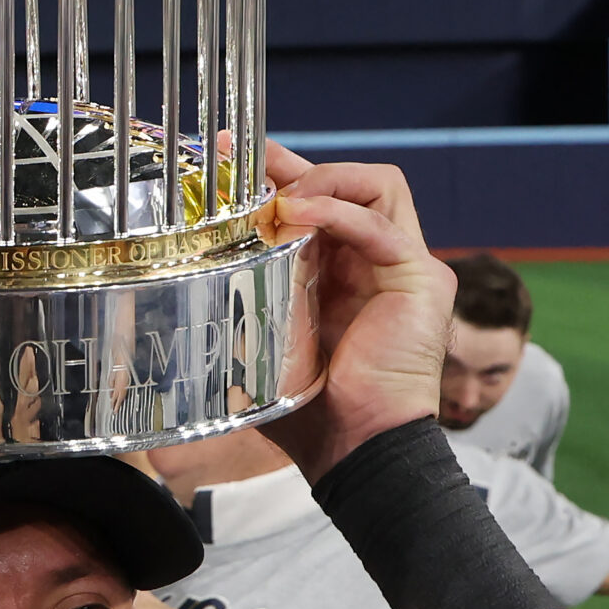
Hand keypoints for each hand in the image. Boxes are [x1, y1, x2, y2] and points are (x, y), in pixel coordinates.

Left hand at [260, 149, 454, 483]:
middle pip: (352, 183)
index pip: (323, 202)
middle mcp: (382, 262)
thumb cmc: (312, 410)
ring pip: (378, 186)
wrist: (355, 449)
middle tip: (248, 162)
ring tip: (281, 200)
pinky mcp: (422, 280)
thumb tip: (186, 288)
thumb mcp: (269, 340)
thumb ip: (246, 304)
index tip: (232, 160)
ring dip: (323, 181)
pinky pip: (380, 225)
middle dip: (298, 166)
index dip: (282, 175)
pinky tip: (295, 216)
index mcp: (349, 274)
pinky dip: (336, 212)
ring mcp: (407, 267)